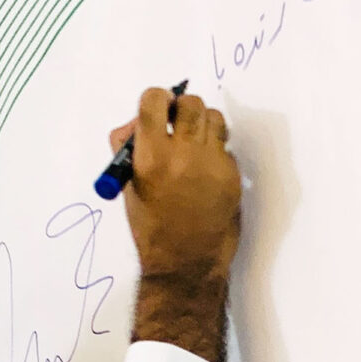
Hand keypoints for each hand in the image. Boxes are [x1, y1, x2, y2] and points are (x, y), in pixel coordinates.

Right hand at [110, 87, 237, 361]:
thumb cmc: (151, 226)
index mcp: (150, 156)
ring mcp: (211, 163)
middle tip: (179, 123)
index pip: (154, 100)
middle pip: (190, 102)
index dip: (156, 100)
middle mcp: (183, 154)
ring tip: (195, 145)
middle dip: (183, 108)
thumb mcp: (129, 186)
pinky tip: (206, 172)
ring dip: (203, 125)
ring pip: (214, 118)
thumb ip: (130, 148)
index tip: (158, 108)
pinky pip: (225, 147)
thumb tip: (137, 123)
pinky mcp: (231, 175)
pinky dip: (216, 151)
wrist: (185, 261)